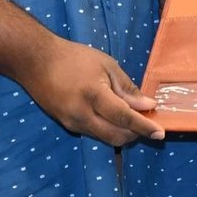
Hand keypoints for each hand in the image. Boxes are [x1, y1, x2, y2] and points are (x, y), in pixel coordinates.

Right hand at [16, 36, 164, 145]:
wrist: (35, 61)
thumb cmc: (74, 58)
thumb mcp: (106, 65)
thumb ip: (127, 88)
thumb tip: (147, 105)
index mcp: (94, 95)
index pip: (124, 118)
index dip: (144, 127)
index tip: (160, 133)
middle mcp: (82, 115)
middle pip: (116, 135)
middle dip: (136, 134)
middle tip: (149, 125)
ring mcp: (72, 122)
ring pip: (105, 138)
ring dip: (123, 133)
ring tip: (135, 120)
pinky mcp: (66, 125)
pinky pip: (94, 133)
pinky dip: (109, 130)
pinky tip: (116, 118)